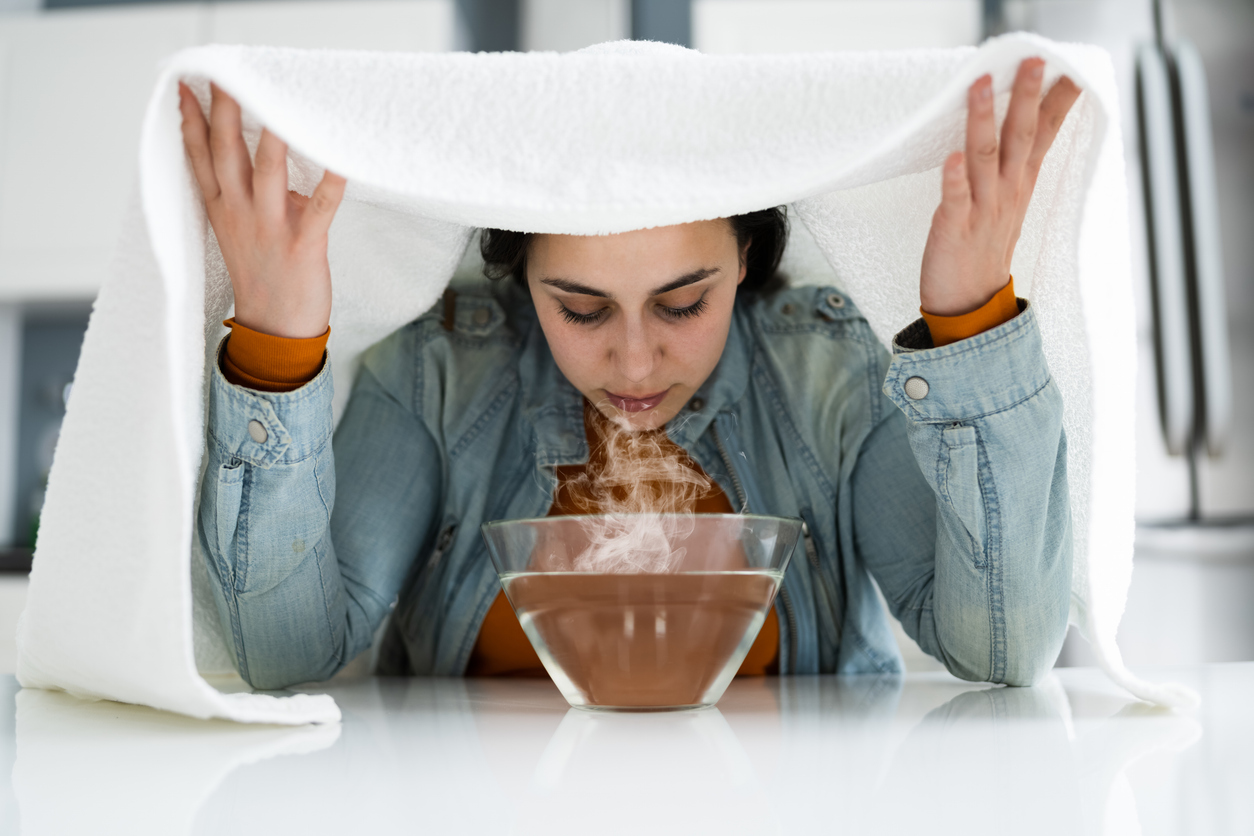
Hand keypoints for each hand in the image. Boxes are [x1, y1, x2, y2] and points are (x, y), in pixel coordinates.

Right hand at [178, 82, 345, 337]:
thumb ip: (248, 191)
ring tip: (276, 101)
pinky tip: (341, 160)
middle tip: (225, 73)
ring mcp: (270, 228)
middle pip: (227, 153)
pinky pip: (320, 208)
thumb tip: (269, 152)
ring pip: (268, 172)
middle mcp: (239, 213)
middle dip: (225, 112)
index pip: (199, 156)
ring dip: (272, 135)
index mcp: (221, 208)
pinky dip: (331, 183)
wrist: (275, 331)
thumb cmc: (263, 274)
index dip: (191, 120)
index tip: (184, 84)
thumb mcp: (241, 227)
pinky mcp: (303, 245)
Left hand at [919, 58, 1081, 315]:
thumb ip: (1016, 163)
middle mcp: (1007, 193)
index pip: (1044, 135)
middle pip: (1020, 138)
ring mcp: (982, 210)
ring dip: (982, 121)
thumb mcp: (1010, 200)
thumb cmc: (984, 247)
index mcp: (1021, 184)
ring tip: (980, 87)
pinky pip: (955, 199)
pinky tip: (952, 156)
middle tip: (1032, 62)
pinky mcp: (954, 228)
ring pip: (985, 158)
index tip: (1069, 68)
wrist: (970, 303)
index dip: (1056, 103)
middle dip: (1026, 98)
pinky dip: (954, 178)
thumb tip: (1024, 127)